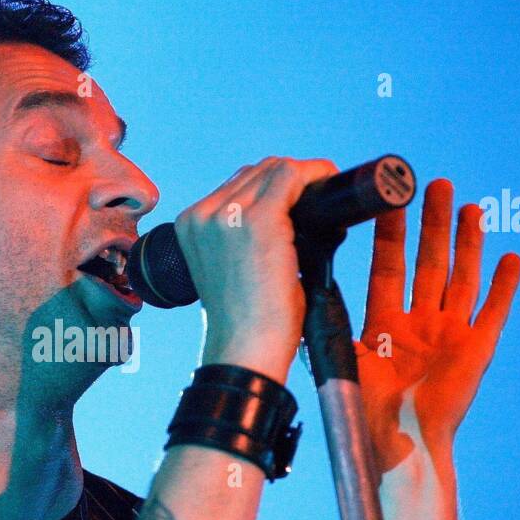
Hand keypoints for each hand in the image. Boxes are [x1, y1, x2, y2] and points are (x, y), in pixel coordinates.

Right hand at [178, 157, 338, 382]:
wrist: (245, 350)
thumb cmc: (246, 321)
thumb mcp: (229, 269)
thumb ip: (241, 238)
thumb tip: (289, 214)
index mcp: (190, 225)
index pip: (236, 184)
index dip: (272, 182)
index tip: (300, 192)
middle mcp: (203, 215)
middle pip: (255, 171)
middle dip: (291, 176)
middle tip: (320, 190)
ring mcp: (228, 216)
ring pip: (275, 169)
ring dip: (305, 174)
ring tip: (327, 188)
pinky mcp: (259, 221)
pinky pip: (292, 176)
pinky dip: (315, 174)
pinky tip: (330, 180)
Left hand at [355, 178, 519, 471]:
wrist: (397, 446)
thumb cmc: (365, 412)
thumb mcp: (342, 361)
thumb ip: (331, 326)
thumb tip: (301, 292)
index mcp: (384, 323)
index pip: (388, 267)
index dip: (391, 234)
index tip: (391, 201)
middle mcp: (418, 323)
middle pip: (428, 263)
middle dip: (432, 225)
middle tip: (435, 186)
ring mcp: (449, 334)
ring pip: (461, 278)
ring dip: (467, 243)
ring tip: (470, 207)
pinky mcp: (476, 351)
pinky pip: (493, 312)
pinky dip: (503, 286)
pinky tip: (511, 258)